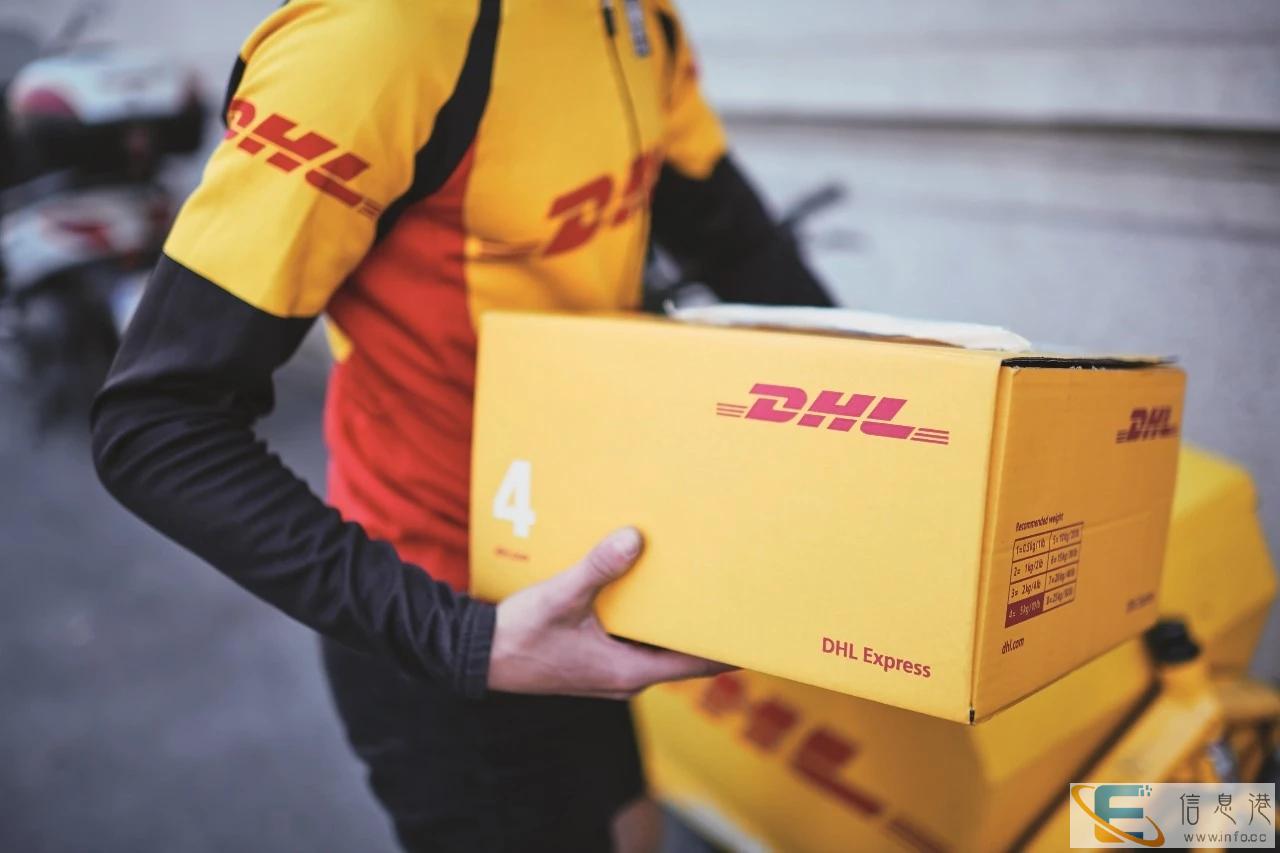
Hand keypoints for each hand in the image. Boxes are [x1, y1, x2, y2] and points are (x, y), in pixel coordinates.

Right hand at [487, 527, 731, 698]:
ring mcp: (608, 672)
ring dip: (671, 621)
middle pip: (679, 654)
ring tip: (694, 586)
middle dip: (701, 626)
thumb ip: (598, 568)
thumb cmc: (517, 635)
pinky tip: (644, 591)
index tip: (755, 630)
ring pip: (655, 647)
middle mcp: (624, 678)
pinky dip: (645, 621)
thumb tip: (634, 539)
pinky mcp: (593, 662)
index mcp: (627, 671)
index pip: (695, 664)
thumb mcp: (561, 597)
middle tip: (730, 594)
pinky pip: (633, 642)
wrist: (474, 658)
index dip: (727, 648)